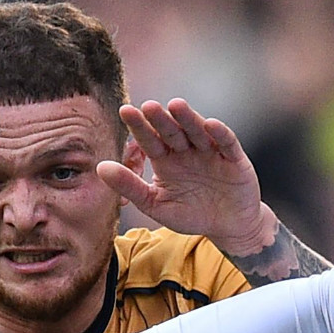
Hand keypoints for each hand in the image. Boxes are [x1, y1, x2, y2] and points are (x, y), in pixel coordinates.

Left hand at [94, 98, 277, 255]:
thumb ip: (129, 187)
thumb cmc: (191, 215)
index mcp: (166, 159)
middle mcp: (186, 150)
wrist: (229, 227)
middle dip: (161, 119)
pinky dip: (220, 133)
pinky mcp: (234, 158)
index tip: (126, 111)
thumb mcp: (156, 205)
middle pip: (172, 131)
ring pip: (197, 131)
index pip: (149, 139)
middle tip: (149, 106)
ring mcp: (210, 152)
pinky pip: (227, 143)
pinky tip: (210, 124)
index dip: (139, 126)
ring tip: (176, 105)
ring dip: (188, 119)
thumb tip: (100, 167)